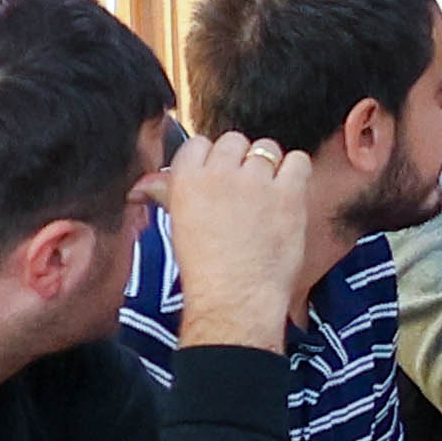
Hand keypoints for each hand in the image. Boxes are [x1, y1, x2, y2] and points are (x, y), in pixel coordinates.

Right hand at [158, 128, 326, 348]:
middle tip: (244, 193)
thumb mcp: (177, 224)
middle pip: (234, 141)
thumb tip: (143, 186)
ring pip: (266, 148)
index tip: (219, 179)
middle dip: (240, 162)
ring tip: (267, 198)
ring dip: (269, 168)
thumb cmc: (205, 270)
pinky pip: (298, 161)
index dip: (212, 159)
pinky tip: (288, 195)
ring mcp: (255, 181)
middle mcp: (219, 173)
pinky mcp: (288, 193)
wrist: (234, 299)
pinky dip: (296, 173)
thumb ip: (165, 194)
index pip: (201, 143)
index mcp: (186, 178)